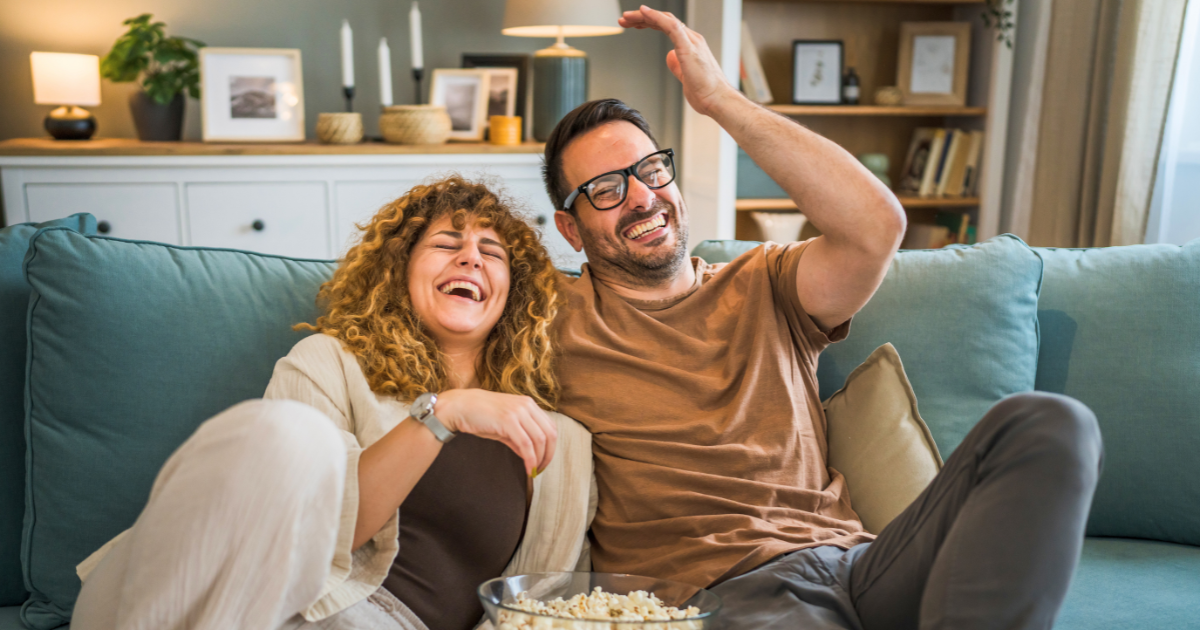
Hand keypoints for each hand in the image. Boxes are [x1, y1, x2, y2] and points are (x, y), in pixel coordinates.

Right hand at [434, 389, 556, 476]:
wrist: (460, 406)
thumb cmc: (481, 416)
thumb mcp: (505, 425)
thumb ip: (520, 437)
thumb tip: (530, 455)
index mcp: (529, 404)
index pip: (550, 427)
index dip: (551, 446)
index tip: (544, 461)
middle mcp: (527, 405)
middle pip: (550, 434)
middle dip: (548, 455)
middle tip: (541, 469)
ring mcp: (518, 411)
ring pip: (539, 440)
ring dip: (540, 459)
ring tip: (534, 471)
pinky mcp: (508, 420)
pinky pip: (526, 444)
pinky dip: (530, 459)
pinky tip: (528, 469)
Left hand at [619, 5, 740, 117]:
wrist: (718, 100)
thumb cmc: (706, 92)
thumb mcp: (685, 77)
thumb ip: (678, 65)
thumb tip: (670, 57)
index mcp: (690, 44)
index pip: (667, 26)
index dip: (649, 22)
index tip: (634, 25)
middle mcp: (691, 39)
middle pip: (663, 20)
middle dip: (642, 18)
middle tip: (624, 20)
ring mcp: (691, 41)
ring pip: (665, 19)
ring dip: (644, 16)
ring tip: (626, 18)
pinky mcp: (688, 47)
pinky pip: (670, 26)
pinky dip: (656, 17)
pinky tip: (643, 12)